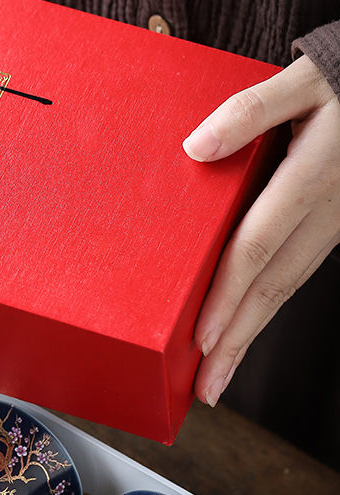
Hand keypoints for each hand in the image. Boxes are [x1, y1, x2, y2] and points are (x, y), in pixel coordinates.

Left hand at [183, 55, 339, 406]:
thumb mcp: (304, 80)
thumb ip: (250, 112)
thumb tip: (194, 149)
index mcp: (310, 177)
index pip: (257, 249)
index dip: (227, 297)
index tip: (200, 340)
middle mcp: (325, 211)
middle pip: (272, 288)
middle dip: (236, 342)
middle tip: (207, 388)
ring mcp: (333, 224)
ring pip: (286, 289)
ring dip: (250, 334)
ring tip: (219, 373)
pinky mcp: (333, 227)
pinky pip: (296, 275)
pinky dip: (267, 307)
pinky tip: (245, 325)